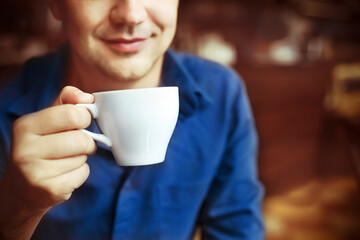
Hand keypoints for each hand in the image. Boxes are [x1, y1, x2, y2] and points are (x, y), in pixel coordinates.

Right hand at [0, 86, 95, 238]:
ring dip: (82, 158)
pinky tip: (65, 174)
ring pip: (83, 157)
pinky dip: (80, 173)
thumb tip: (87, 97)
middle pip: (81, 139)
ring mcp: (36, 172)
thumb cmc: (42, 148)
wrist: (22, 189)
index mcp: (26, 126)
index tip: (80, 122)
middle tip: (78, 144)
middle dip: (87, 141)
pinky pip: (82, 174)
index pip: (71, 114)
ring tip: (65, 160)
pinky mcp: (50, 190)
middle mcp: (26, 149)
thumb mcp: (47, 120)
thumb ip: (67, 102)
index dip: (84, 117)